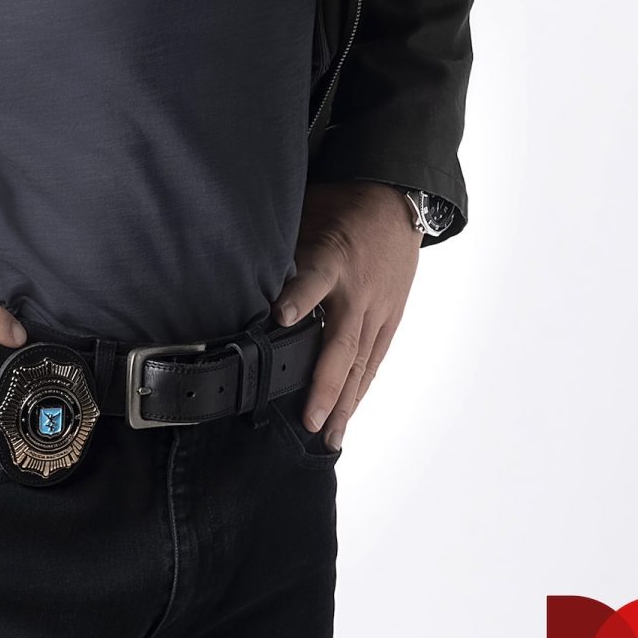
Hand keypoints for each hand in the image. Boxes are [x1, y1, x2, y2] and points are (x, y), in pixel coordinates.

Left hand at [272, 181, 419, 449]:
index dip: (298, 298)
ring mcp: (378, 309)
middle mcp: (358, 291)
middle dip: (325, 385)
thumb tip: (239, 270)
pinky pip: (374, 360)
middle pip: (343, 343)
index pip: (314, 279)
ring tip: (330, 437)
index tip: (279, 317)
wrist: (398, 200)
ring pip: (361, 363)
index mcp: (334, 257)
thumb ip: (283, 249)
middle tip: (310, 421)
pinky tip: (347, 416)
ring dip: (345, 402)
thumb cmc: (342, 204)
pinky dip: (360, 389)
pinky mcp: (390, 319)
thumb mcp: (307, 212)